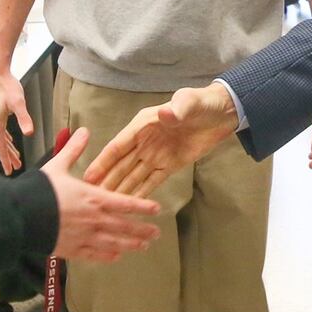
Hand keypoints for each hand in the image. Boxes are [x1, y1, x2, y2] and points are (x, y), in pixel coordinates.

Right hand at [0, 60, 33, 173]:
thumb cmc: (5, 85)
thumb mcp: (18, 102)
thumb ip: (24, 118)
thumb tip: (29, 132)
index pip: (0, 148)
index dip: (6, 160)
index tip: (9, 171)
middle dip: (8, 157)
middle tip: (15, 168)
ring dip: (6, 147)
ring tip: (15, 157)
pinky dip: (3, 138)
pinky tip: (8, 139)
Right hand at [42, 127, 159, 263]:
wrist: (20, 217)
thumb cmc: (39, 190)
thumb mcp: (58, 165)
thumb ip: (73, 150)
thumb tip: (83, 131)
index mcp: (93, 198)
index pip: (126, 204)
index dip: (143, 207)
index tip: (156, 209)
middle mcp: (94, 220)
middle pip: (125, 227)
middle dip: (142, 230)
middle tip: (156, 233)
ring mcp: (85, 238)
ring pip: (114, 244)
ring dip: (131, 245)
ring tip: (143, 247)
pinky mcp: (73, 250)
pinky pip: (95, 255)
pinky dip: (107, 256)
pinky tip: (115, 257)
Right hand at [83, 83, 237, 196]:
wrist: (222, 113)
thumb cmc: (201, 103)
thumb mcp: (188, 102)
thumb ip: (176, 110)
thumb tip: (165, 113)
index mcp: (142, 125)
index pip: (118, 147)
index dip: (103, 162)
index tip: (89, 177)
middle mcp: (144, 142)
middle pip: (121, 165)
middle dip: (106, 182)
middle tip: (91, 200)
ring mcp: (156, 155)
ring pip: (133, 176)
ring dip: (120, 191)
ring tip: (105, 208)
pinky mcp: (169, 165)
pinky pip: (152, 182)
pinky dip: (141, 194)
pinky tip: (130, 207)